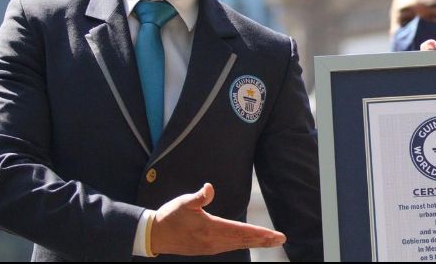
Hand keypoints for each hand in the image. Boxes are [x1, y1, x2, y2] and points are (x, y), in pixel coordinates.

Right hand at [150, 183, 285, 255]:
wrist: (154, 235)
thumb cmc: (170, 216)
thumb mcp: (183, 203)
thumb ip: (199, 197)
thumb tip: (210, 187)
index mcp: (211, 229)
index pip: (241, 231)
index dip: (259, 233)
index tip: (274, 235)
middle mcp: (213, 241)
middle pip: (244, 240)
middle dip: (263, 240)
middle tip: (281, 239)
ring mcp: (210, 247)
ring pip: (238, 244)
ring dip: (255, 242)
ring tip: (270, 240)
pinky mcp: (207, 249)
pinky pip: (230, 246)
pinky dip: (243, 243)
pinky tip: (249, 241)